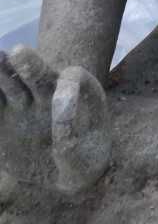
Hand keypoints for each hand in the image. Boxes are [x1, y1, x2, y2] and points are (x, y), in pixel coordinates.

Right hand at [0, 46, 109, 195]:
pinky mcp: (2, 119)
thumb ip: (70, 144)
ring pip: (9, 84)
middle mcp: (46, 93)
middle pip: (37, 74)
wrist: (62, 171)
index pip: (73, 79)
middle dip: (29, 63)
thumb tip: (58, 125)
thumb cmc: (82, 161)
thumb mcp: (83, 161)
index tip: (60, 98)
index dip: (67, 87)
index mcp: (75, 93)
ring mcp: (21, 105)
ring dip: (1, 72)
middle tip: (18, 52)